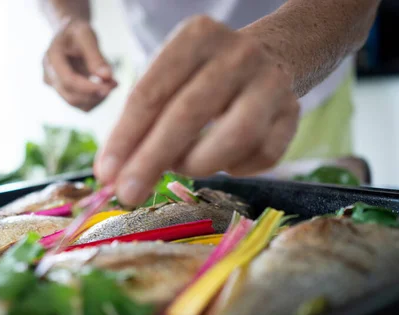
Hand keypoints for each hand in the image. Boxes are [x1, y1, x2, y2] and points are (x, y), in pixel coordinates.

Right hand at [43, 18, 117, 110]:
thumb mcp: (87, 35)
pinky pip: (81, 105)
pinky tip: (105, 87)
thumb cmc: (77, 32)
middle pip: (71, 96)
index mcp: (51, 58)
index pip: (68, 80)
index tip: (110, 86)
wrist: (68, 35)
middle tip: (115, 84)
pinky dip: (96, 100)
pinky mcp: (64, 93)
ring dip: (97, 98)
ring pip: (77, 104)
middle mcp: (49, 75)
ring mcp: (55, 86)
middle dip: (95, 94)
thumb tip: (107, 77)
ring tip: (112, 83)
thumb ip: (96, 56)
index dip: (89, 87)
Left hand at [94, 15, 299, 205]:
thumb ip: (144, 120)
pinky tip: (224, 160)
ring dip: (198, 164)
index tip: (105, 174)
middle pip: (187, 114)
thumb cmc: (205, 75)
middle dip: (151, 160)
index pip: (151, 93)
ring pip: (235, 137)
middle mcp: (237, 54)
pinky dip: (236, 168)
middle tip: (128, 194)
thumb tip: (115, 173)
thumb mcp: (171, 79)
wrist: (272, 55)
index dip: (124, 137)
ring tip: (183, 167)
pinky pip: (263, 156)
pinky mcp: (294, 112)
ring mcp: (270, 83)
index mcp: (196, 37)